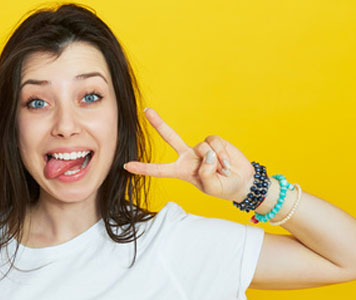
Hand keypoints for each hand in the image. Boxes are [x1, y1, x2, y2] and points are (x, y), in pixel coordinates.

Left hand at [123, 107, 254, 201]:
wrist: (241, 182)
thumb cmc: (223, 188)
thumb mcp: (211, 187)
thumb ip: (205, 173)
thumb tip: (206, 154)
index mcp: (181, 171)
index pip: (159, 170)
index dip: (143, 168)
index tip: (126, 166)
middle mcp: (187, 157)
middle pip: (170, 137)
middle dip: (158, 123)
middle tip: (147, 111)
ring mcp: (200, 148)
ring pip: (203, 147)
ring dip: (216, 161)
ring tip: (222, 171)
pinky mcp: (213, 142)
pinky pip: (214, 143)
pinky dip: (222, 154)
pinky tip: (227, 164)